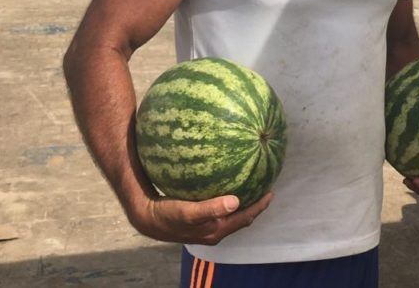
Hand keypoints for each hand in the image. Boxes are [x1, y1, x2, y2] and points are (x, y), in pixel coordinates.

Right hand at [126, 192, 272, 244]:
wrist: (147, 219)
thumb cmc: (169, 215)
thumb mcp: (189, 213)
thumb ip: (212, 209)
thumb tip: (236, 201)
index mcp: (216, 230)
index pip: (245, 219)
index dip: (259, 207)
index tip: (271, 192)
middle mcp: (214, 231)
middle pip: (241, 218)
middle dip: (254, 205)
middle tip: (264, 188)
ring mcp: (206, 227)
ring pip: (231, 216)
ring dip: (242, 204)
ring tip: (250, 187)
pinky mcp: (198, 220)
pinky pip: (220, 210)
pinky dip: (227, 201)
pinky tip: (225, 187)